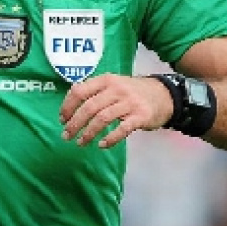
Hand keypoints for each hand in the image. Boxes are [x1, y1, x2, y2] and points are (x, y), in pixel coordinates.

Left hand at [58, 73, 173, 148]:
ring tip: (80, 142)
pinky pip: (122, 129)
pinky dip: (110, 138)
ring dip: (88, 133)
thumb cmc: (131, 92)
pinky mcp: (141, 116)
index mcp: (105, 80)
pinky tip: (102, 145)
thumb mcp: (113, 84)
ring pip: (102, 118)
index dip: (68, 106)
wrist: (164, 95)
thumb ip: (94, 91)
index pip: (79, 91)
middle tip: (66, 135)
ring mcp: (129, 102)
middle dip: (74, 123)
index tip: (62, 119)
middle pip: (89, 107)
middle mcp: (116, 89)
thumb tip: (69, 107)